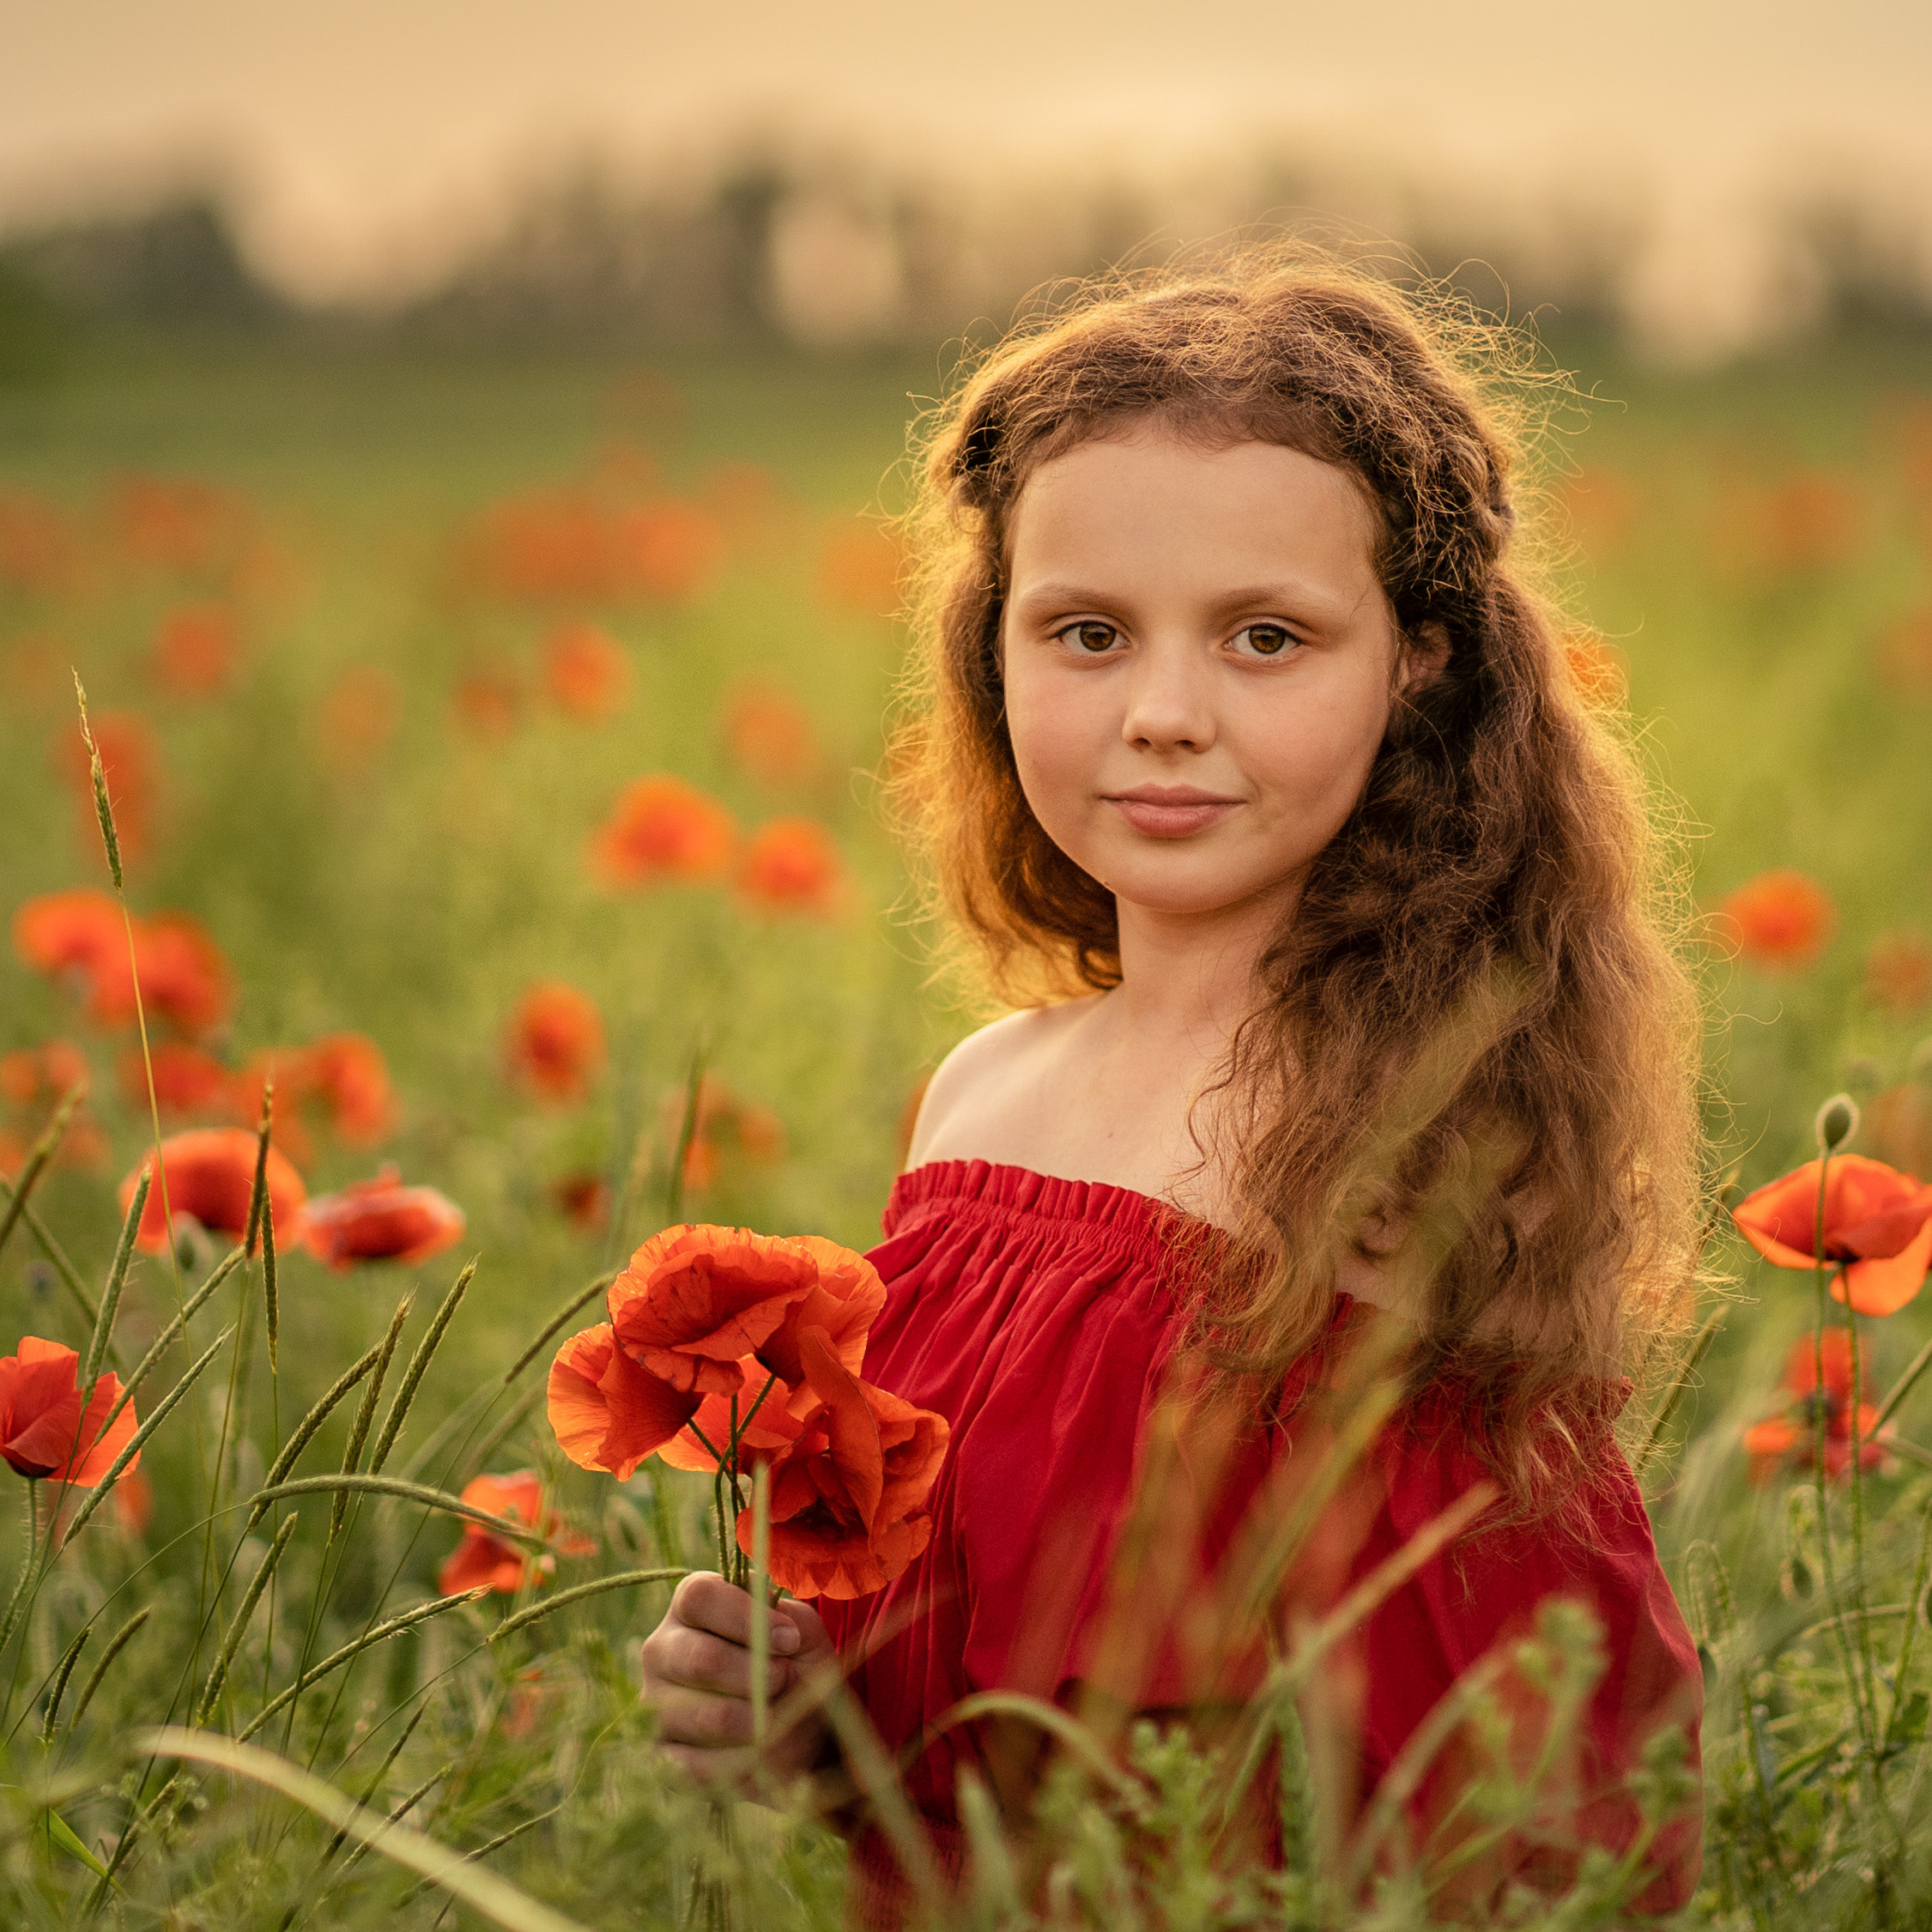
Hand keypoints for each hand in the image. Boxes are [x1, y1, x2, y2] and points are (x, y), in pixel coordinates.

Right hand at [640, 1572, 836, 1782]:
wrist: (796, 1727)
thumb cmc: (795, 1663)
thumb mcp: (802, 1631)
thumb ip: (787, 1619)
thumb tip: (775, 1630)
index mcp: (691, 1605)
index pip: (700, 1598)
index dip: (745, 1618)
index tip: (788, 1640)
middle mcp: (661, 1649)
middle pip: (700, 1659)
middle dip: (757, 1676)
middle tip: (784, 1682)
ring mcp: (655, 1703)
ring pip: (705, 1716)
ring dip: (755, 1721)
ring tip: (776, 1715)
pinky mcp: (660, 1754)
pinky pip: (697, 1765)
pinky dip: (741, 1761)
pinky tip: (758, 1750)